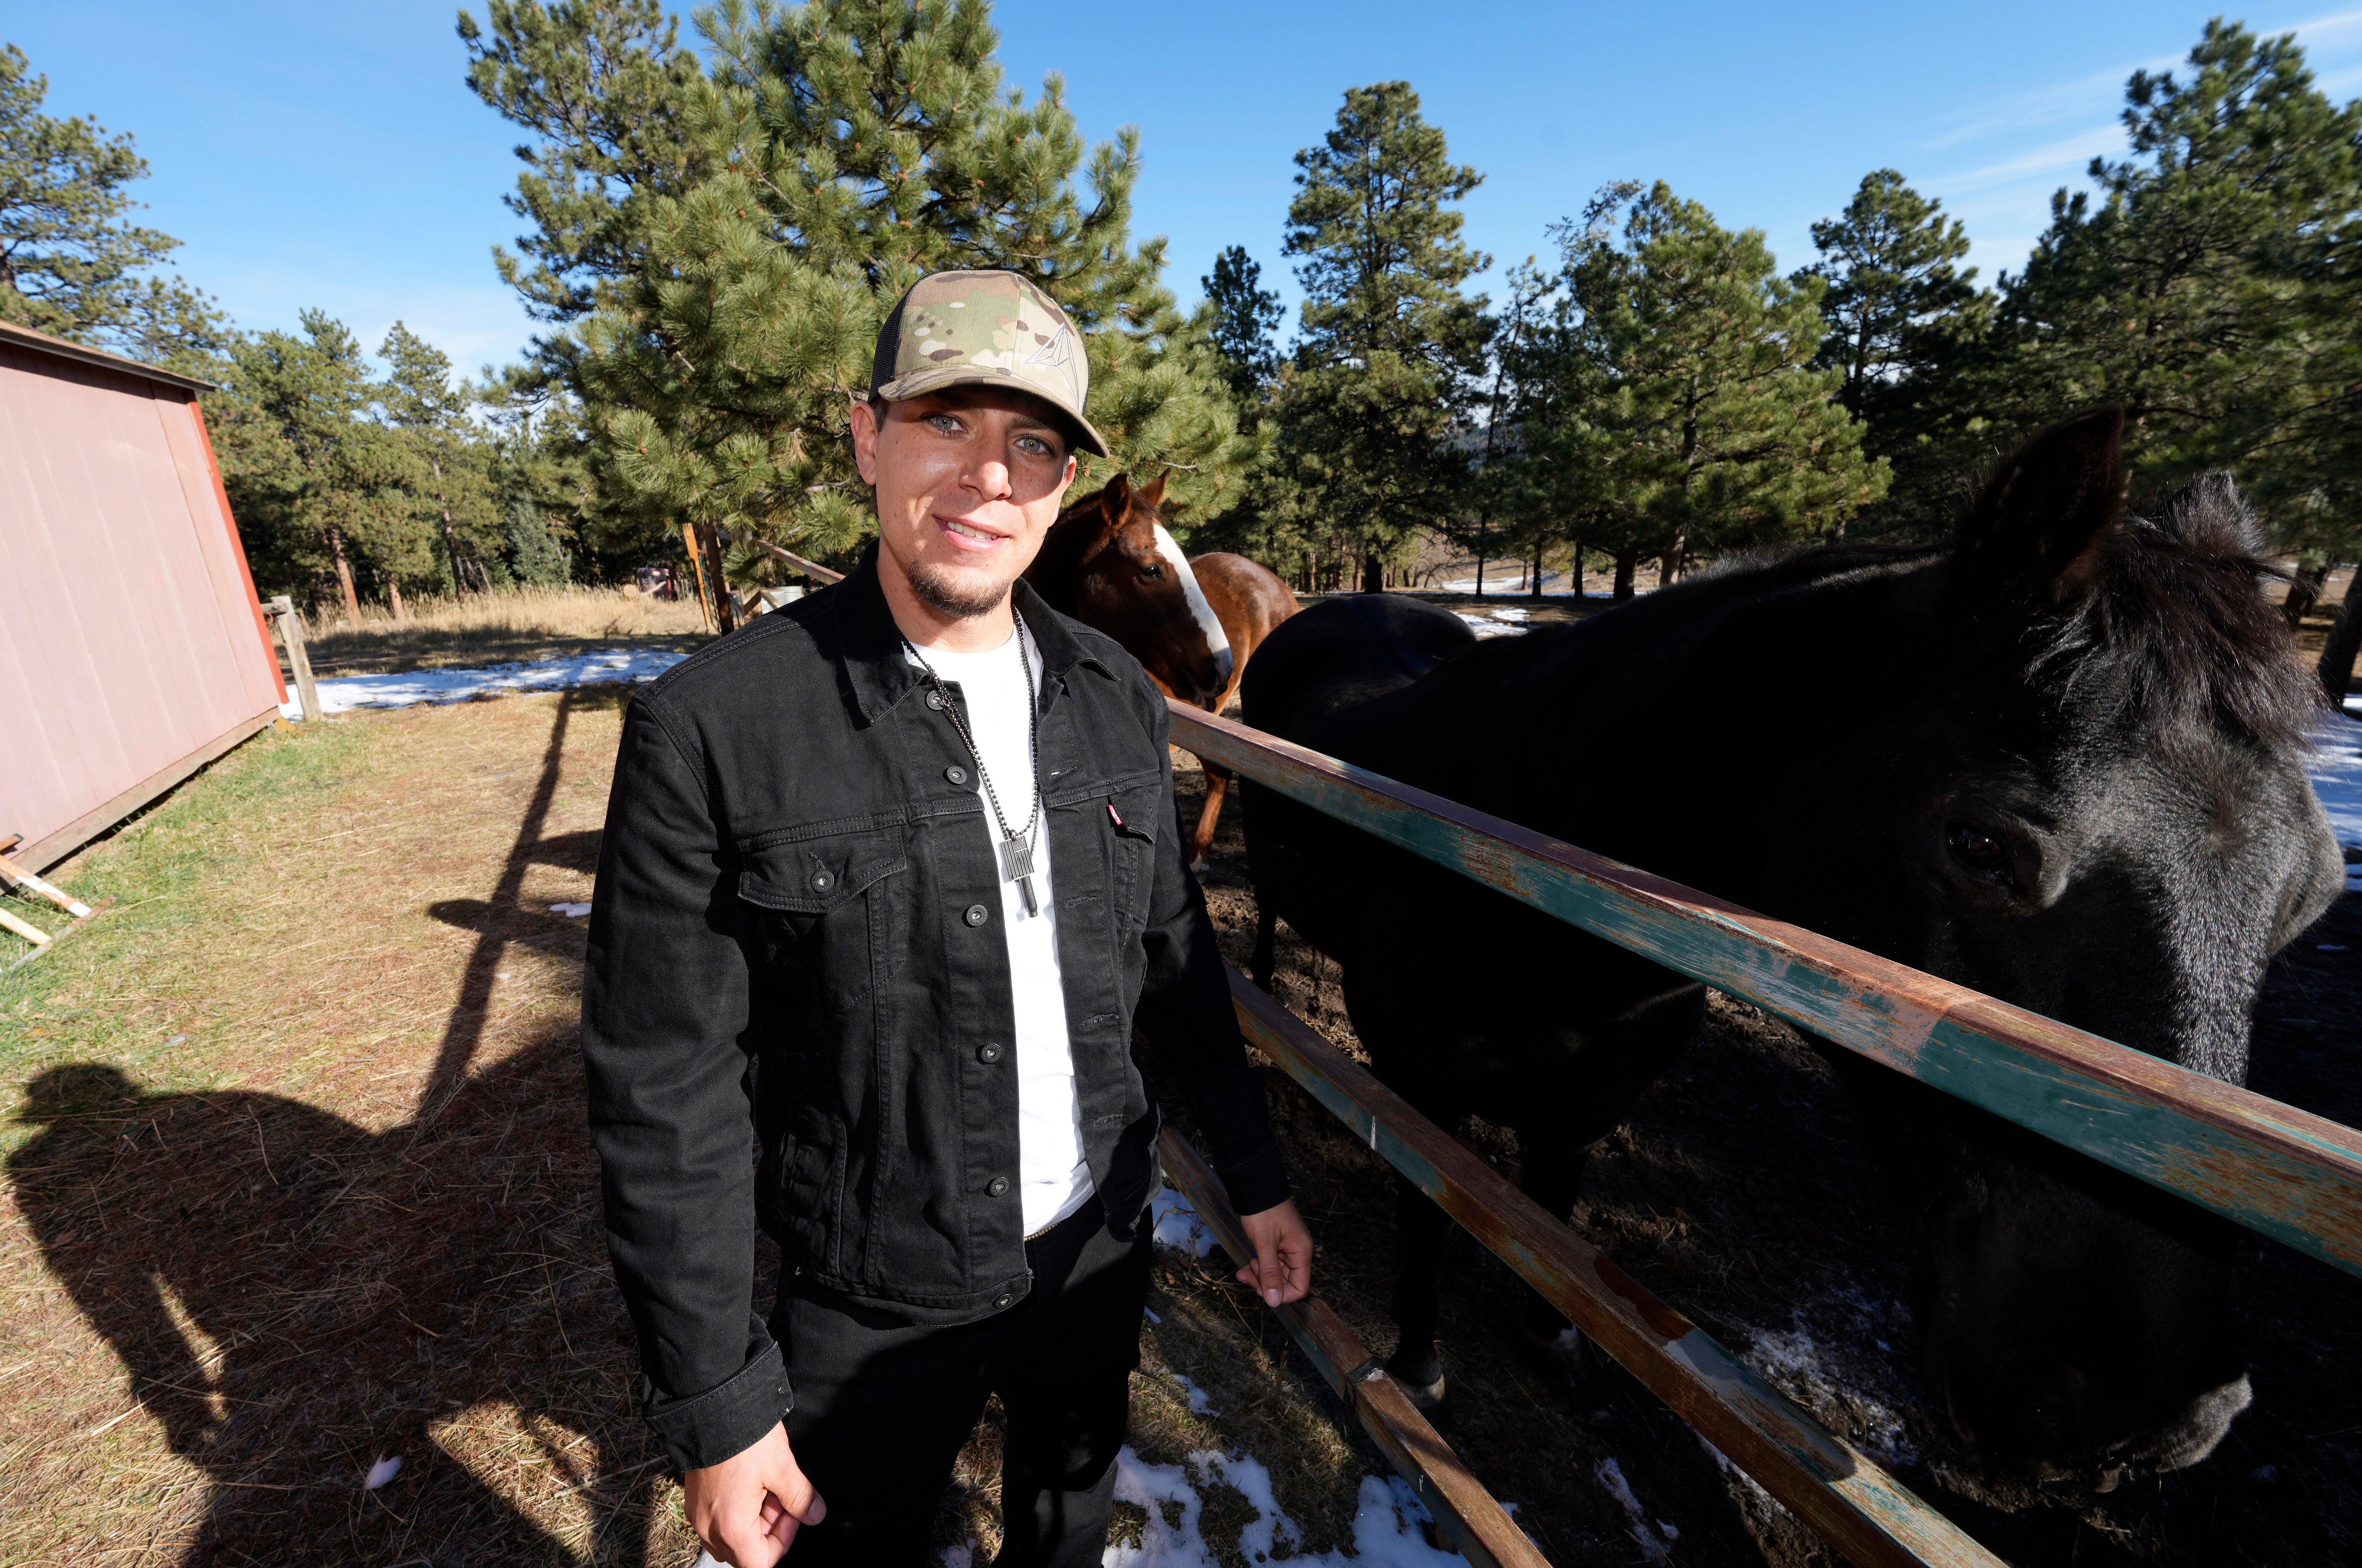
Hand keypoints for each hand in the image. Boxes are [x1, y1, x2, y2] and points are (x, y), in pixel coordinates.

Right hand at [682, 1421, 824, 1566]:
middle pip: (744, 1552)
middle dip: (769, 1531)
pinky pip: (717, 1520)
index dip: (783, 1544)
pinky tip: (751, 1483)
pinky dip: (737, 1510)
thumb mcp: (781, 1468)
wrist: (710, 1407)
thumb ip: (800, 1497)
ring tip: (768, 1487)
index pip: (759, 1564)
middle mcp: (709, 1528)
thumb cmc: (745, 1439)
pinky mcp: (694, 1499)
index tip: (793, 1514)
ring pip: (730, 1537)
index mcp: (731, 1528)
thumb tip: (816, 1515)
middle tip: (782, 1498)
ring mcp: (698, 1514)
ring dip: (754, 1521)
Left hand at [1235, 1198, 1312, 1307]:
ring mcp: (1287, 1248)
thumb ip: (1270, 1273)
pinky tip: (1248, 1262)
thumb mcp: (1264, 1243)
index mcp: (1301, 1252)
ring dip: (1259, 1275)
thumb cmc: (1263, 1211)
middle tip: (1246, 1275)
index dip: (1281, 1294)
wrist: (1256, 1186)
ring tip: (1244, 1269)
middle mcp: (1298, 1252)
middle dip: (1265, 1283)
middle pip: (1286, 1281)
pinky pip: (1270, 1263)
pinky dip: (1259, 1266)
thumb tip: (1274, 1301)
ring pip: (1276, 1273)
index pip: (1299, 1287)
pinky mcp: (1277, 1244)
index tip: (1261, 1289)